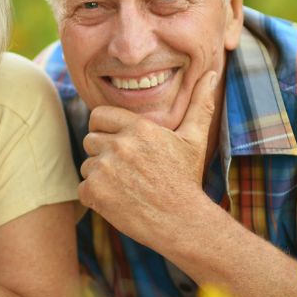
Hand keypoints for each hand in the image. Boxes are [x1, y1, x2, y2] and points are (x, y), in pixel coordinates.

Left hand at [78, 71, 218, 242]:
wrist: (182, 222)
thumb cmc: (186, 180)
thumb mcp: (194, 139)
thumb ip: (199, 104)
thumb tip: (213, 74)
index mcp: (138, 127)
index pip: (98, 116)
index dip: (106, 130)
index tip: (122, 145)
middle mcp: (119, 144)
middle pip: (90, 140)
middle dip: (104, 154)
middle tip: (128, 171)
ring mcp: (105, 168)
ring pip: (87, 165)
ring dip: (100, 176)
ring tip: (127, 187)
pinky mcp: (96, 191)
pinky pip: (82, 188)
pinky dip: (95, 197)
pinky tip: (119, 202)